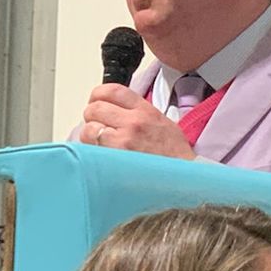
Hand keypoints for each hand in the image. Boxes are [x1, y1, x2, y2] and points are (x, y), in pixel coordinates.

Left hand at [80, 84, 194, 159]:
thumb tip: (114, 108)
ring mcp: (123, 143)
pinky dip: (91, 151)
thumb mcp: (161, 121)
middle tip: (98, 124)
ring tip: (99, 142)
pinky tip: (101, 155)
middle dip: (92, 116)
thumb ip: (138, 111)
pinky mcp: (114, 161)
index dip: (98, 95)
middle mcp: (133, 124)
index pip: (112, 91)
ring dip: (90, 135)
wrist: (182, 179)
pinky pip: (91, 150)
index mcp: (145, 111)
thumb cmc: (173, 155)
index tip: (97, 102)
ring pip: (89, 129)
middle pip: (95, 108)